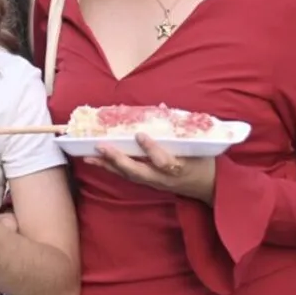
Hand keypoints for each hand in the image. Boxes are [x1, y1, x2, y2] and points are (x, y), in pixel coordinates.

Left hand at [87, 134, 215, 204]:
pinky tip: (96, 161)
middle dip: (118, 159)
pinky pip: (126, 176)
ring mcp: (154, 182)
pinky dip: (111, 168)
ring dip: (107, 165)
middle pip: (138, 172)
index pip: (164, 161)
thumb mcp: (198, 145)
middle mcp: (163, 178)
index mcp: (180, 167)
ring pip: (128, 175)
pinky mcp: (147, 182)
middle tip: (101, 146)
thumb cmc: (203, 161)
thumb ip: (181, 128)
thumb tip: (161, 107)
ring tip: (89, 156)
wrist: (207, 186)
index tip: (140, 135)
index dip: (151, 149)